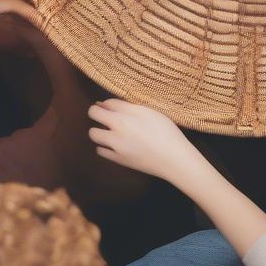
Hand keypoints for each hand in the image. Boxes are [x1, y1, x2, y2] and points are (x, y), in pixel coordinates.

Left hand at [88, 99, 204, 184]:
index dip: (103, 103)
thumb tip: (105, 104)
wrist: (172, 159)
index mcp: (121, 120)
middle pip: (93, 120)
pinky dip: (104, 145)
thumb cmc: (164, 131)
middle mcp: (113, 134)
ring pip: (94, 136)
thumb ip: (125, 106)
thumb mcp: (148, 112)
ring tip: (111, 129)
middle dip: (96, 115)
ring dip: (99, 130)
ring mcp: (114, 149)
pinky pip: (101, 151)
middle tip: (108, 115)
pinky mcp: (119, 161)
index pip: (100, 107)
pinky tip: (114, 143)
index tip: (109, 104)